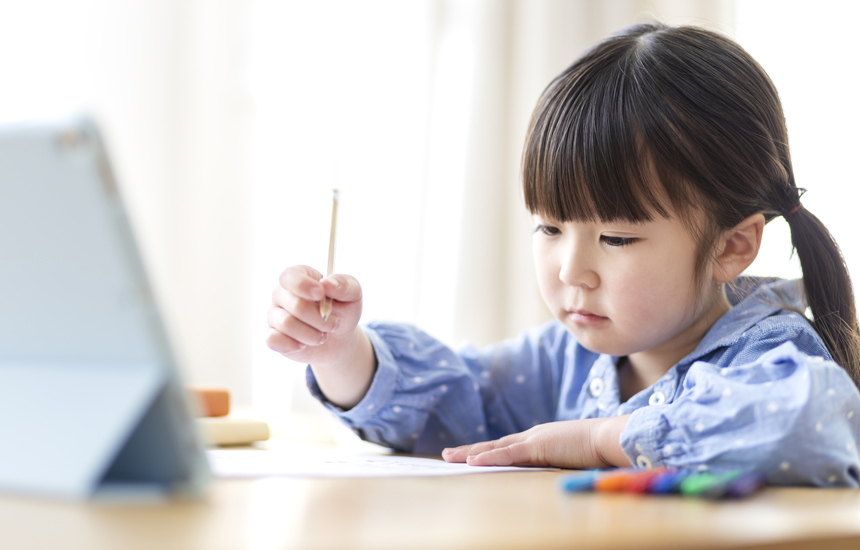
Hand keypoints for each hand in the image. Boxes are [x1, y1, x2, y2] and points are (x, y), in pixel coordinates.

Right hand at [266, 265, 362, 367]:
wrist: (339, 339)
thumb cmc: (343, 310)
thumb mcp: (352, 294)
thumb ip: (344, 284)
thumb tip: (326, 284)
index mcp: (299, 276)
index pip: (290, 276)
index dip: (304, 285)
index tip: (321, 294)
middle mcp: (281, 293)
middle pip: (295, 305)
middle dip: (321, 319)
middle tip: (334, 323)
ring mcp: (274, 315)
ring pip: (287, 325)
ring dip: (312, 334)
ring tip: (323, 335)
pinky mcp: (273, 336)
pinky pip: (274, 340)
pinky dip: (294, 345)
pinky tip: (304, 344)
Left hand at [441, 416, 632, 468]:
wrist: (610, 438)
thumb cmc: (597, 450)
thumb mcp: (571, 458)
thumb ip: (557, 464)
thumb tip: (553, 475)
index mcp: (540, 440)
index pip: (506, 447)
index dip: (487, 452)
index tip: (470, 456)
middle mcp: (532, 436)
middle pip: (494, 445)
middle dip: (470, 450)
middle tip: (447, 454)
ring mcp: (533, 440)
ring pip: (494, 448)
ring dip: (470, 453)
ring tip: (449, 457)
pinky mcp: (537, 446)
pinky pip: (507, 454)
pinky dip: (488, 458)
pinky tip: (471, 461)